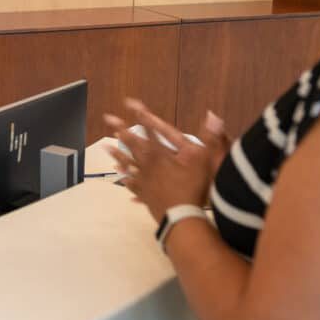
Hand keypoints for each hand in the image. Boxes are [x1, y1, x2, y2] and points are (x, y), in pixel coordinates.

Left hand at [103, 99, 230, 222]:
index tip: (129, 103)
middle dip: (121, 129)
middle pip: (132, 144)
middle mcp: (148, 164)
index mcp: (160, 154)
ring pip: (127, 163)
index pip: (149, 129)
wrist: (181, 217)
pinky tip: (120, 178)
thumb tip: (213, 114)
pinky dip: (126, 179)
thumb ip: (210, 137)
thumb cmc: (193, 188)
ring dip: (117, 153)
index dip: (141, 115)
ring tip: (106, 146)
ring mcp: (143, 180)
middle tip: (108, 119)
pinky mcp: (144, 194)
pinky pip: (132, 184)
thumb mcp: (205, 160)